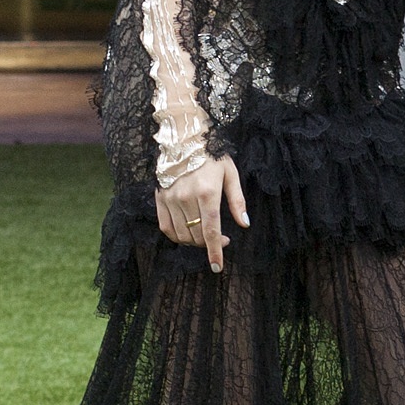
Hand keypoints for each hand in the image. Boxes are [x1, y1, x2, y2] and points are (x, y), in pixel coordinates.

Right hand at [155, 154, 249, 271]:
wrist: (184, 138)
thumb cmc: (212, 155)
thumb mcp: (230, 174)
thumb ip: (237, 200)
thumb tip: (244, 224)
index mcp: (207, 193)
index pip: (210, 231)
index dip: (214, 252)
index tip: (217, 266)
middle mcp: (186, 198)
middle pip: (197, 235)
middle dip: (209, 244)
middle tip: (221, 239)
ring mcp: (170, 199)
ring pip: (181, 234)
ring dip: (194, 241)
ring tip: (204, 234)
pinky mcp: (159, 198)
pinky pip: (165, 227)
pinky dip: (176, 235)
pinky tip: (186, 232)